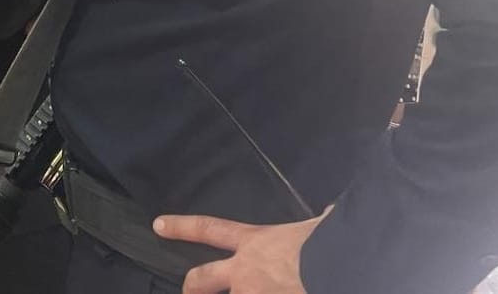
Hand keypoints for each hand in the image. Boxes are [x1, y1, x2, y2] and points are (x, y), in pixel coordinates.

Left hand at [152, 211, 327, 293]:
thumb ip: (317, 224)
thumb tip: (331, 212)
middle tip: (187, 293)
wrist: (339, 270)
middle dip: (190, 289)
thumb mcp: (318, 228)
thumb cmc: (329, 245)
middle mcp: (244, 272)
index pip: (209, 229)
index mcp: (255, 243)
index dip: (182, 227)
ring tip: (251, 293)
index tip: (158, 225)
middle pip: (200, 279)